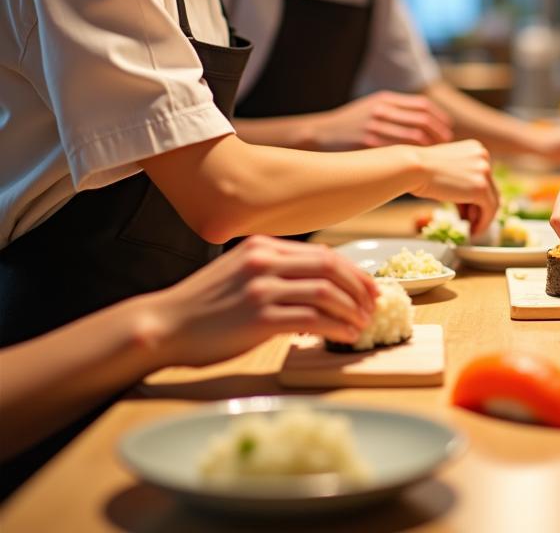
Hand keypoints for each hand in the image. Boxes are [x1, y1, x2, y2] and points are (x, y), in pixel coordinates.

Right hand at [146, 237, 379, 366]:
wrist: (163, 326)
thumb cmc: (203, 306)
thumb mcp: (240, 271)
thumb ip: (274, 269)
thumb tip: (319, 284)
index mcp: (263, 246)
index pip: (322, 252)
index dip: (352, 270)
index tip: (368, 287)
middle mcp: (265, 261)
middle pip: (330, 267)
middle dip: (358, 287)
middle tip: (373, 305)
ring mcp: (262, 289)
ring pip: (325, 292)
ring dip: (350, 310)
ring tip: (362, 324)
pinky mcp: (259, 318)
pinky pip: (311, 320)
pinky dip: (335, 327)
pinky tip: (344, 336)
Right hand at [314, 91, 452, 149]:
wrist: (320, 133)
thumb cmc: (350, 123)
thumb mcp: (373, 107)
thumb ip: (396, 109)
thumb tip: (425, 120)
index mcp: (386, 99)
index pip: (423, 106)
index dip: (440, 118)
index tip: (448, 129)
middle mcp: (382, 110)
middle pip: (422, 121)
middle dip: (439, 134)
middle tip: (447, 145)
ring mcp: (375, 126)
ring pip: (413, 136)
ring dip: (429, 146)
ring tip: (436, 155)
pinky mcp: (367, 143)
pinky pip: (397, 149)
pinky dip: (411, 155)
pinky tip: (417, 163)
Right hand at [412, 140, 499, 234]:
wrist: (412, 168)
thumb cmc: (420, 169)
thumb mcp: (446, 169)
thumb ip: (461, 179)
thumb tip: (470, 203)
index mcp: (476, 148)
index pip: (484, 176)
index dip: (477, 195)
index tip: (468, 210)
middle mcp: (484, 156)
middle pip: (490, 188)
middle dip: (479, 208)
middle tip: (470, 222)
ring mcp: (484, 171)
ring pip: (492, 200)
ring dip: (482, 217)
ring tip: (471, 229)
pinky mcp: (481, 188)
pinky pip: (489, 209)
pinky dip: (484, 222)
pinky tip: (473, 231)